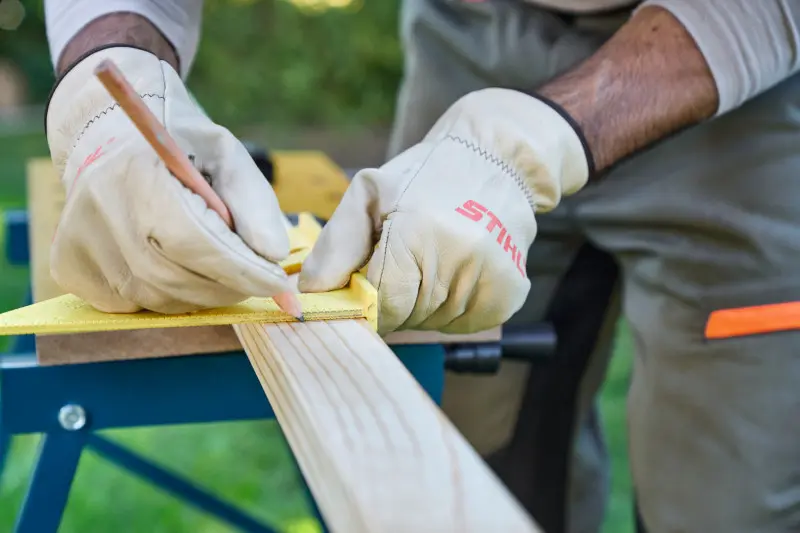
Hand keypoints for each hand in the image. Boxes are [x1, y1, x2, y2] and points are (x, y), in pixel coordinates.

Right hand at [46, 47, 291, 313]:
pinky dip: (169, 296)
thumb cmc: (181, 147)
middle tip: (257, 278)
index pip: (197, 243)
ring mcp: (80, 243)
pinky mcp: (71, 267)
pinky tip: (176, 264)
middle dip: (230, 287)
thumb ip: (255, 203)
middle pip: (179, 280)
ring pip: (160, 300)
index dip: (244, 271)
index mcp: (140, 175)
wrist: (111, 137)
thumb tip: (275, 255)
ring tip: (218, 266)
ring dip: (203, 293)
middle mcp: (101, 212)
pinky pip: (134, 305)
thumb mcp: (228, 156)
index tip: (280, 286)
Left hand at [298, 88, 591, 334]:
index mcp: (419, 232)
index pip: (381, 304)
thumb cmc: (425, 175)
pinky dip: (450, 307)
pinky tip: (455, 270)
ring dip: (422, 303)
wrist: (496, 159)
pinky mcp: (507, 295)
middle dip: (393, 300)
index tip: (364, 284)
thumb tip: (308, 293)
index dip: (366, 301)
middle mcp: (461, 259)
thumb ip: (337, 246)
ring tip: (432, 259)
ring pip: (432, 323)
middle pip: (406, 317)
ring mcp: (490, 279)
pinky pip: (461, 324)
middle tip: (402, 262)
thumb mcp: (370, 194)